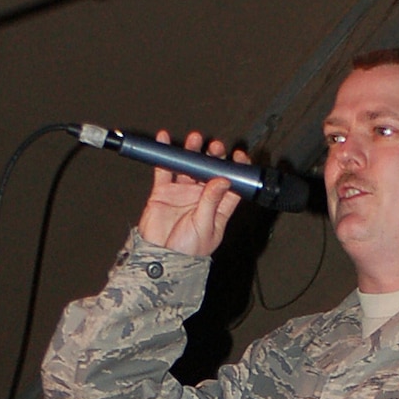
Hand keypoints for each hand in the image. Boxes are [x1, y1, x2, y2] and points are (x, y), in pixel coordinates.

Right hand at [138, 130, 245, 257]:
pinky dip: (165, 155)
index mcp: (217, 208)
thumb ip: (212, 202)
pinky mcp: (164, 192)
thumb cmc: (187, 251)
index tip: (238, 157)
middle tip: (214, 147)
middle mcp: (201, 198)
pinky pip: (165, 169)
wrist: (160, 259)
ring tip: (194, 139)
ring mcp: (182, 193)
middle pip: (210, 171)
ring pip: (189, 166)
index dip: (236, 170)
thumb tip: (223, 180)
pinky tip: (165, 141)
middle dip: (214, 157)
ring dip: (192, 152)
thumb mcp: (205, 227)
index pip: (231, 185)